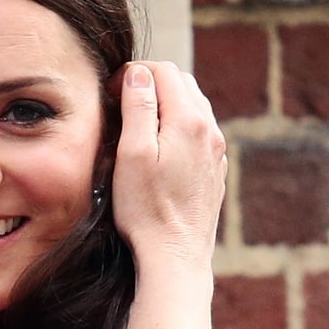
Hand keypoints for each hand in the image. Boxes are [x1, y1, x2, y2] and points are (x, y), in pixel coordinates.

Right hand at [108, 61, 225, 272]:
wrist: (175, 256)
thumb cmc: (146, 209)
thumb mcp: (132, 154)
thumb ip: (138, 107)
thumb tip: (138, 73)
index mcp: (188, 121)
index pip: (164, 72)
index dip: (134, 73)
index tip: (112, 91)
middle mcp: (209, 131)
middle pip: (183, 83)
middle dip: (151, 83)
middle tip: (122, 100)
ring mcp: (216, 151)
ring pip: (194, 106)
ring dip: (166, 103)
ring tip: (138, 121)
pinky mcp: (215, 170)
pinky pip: (200, 132)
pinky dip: (179, 125)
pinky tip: (160, 146)